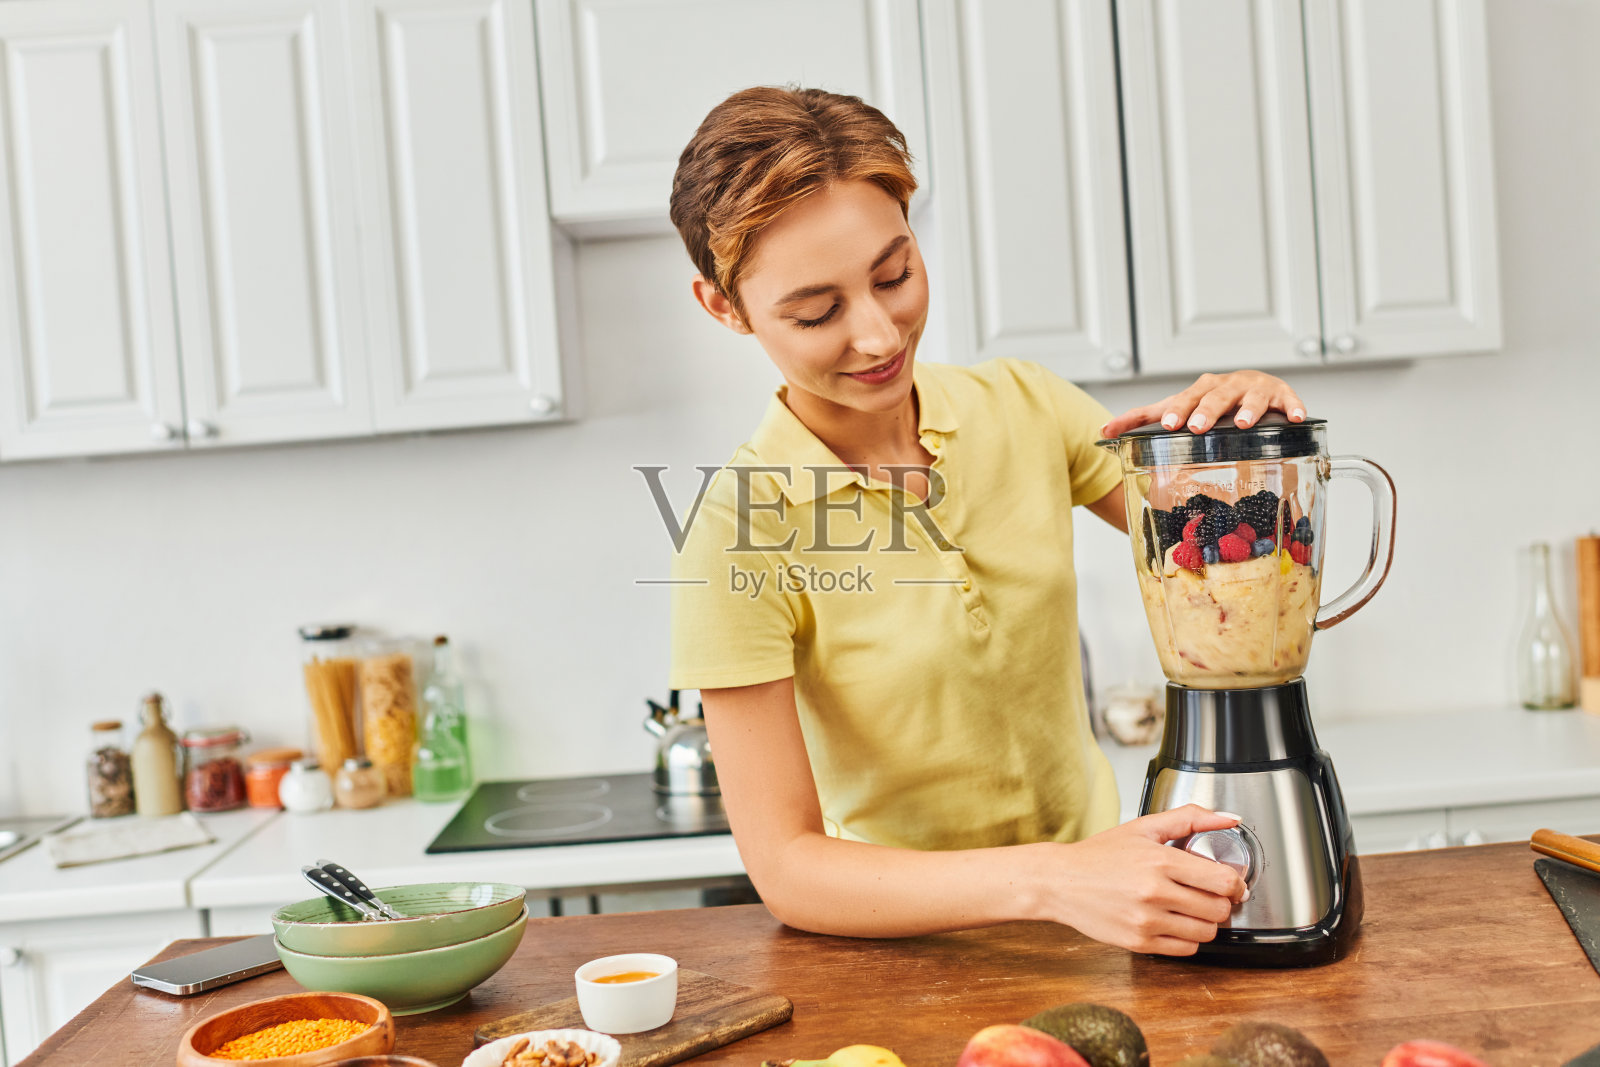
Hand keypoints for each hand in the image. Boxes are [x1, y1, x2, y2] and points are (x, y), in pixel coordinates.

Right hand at [1044, 805, 1248, 955]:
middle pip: (1219, 910)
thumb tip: (1229, 818)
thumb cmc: (1100, 855)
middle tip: (1208, 895)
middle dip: (1221, 902)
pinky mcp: (1139, 942)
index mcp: (1160, 861)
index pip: (1223, 881)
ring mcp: (1147, 921)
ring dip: (1206, 922)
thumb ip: (1190, 818)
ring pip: (1206, 933)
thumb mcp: (1143, 828)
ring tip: (1191, 909)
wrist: (1060, 882)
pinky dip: (1187, 938)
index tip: (1232, 883)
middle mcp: (1154, 893)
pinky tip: (1174, 922)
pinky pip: (1186, 949)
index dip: (1236, 883)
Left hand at [1100, 371, 1306, 437]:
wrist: (1252, 384)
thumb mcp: (1178, 407)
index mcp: (1200, 390)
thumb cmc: (1211, 402)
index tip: (1168, 425)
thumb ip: (1142, 419)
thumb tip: (1103, 432)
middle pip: (1214, 397)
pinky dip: (1294, 407)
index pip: (1183, 401)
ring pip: (1250, 398)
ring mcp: (1255, 390)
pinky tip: (1297, 418)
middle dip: (1205, 411)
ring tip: (1241, 423)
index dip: (1176, 412)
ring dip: (1247, 410)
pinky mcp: (1282, 395)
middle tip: (1197, 427)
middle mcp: (1226, 387)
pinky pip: (1289, 401)